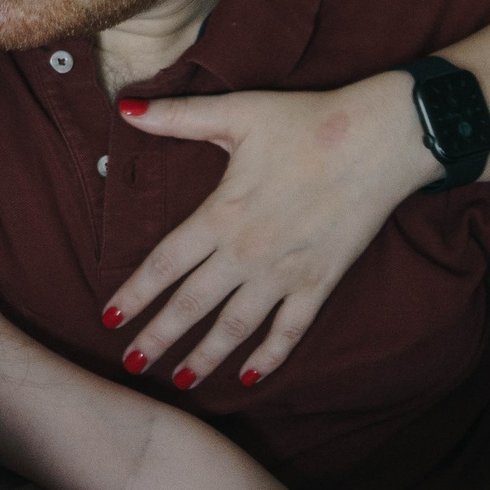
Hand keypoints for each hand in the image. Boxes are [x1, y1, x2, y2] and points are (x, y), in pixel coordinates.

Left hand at [104, 76, 433, 387]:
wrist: (380, 140)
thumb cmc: (306, 121)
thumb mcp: (237, 112)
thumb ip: (178, 116)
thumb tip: (126, 108)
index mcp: (221, 214)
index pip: (164, 264)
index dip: (135, 293)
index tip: (110, 318)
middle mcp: (247, 252)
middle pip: (190, 306)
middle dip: (157, 338)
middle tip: (131, 364)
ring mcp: (284, 273)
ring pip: (234, 327)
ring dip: (205, 357)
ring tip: (180, 382)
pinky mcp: (320, 282)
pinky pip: (290, 330)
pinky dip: (270, 357)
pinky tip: (250, 377)